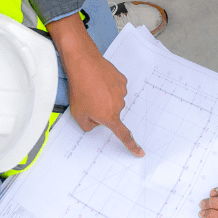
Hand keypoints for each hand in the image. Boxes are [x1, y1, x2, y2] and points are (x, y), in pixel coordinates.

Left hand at [48, 15, 143, 155]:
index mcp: (109, 117)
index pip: (123, 135)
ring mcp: (122, 91)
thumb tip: (95, 122)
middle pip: (112, 113)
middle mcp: (119, 105)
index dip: (132, 145)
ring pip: (113, 100)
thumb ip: (88, 125)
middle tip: (88, 100)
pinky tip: (99, 81)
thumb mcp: (78, 114)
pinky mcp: (121, 80)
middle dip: (101, 110)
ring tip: (91, 88)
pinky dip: (108, 86)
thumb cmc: (80, 89)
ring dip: (104, 96)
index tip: (140, 152)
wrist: (84, 64)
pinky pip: (115, 87)